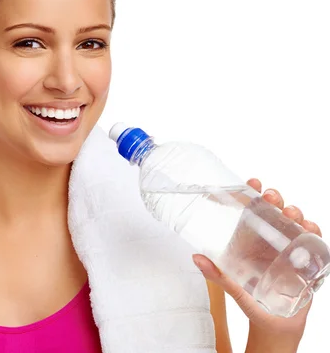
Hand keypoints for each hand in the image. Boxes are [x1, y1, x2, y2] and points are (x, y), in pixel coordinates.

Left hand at [192, 178, 322, 335]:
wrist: (275, 326)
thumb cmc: (251, 303)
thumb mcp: (232, 287)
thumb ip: (216, 274)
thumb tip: (196, 258)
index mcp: (250, 241)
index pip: (251, 211)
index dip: (251, 194)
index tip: (251, 183)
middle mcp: (270, 242)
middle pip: (274, 212)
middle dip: (275, 200)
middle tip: (271, 198)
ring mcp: (289, 250)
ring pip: (294, 223)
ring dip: (295, 213)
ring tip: (291, 214)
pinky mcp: (306, 261)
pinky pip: (312, 241)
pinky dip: (313, 232)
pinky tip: (309, 228)